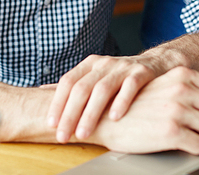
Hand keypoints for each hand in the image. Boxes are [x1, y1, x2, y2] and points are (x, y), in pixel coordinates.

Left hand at [47, 54, 161, 143]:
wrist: (156, 64)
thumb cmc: (120, 77)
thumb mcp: (96, 76)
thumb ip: (74, 84)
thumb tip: (42, 91)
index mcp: (90, 64)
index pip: (68, 81)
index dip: (57, 102)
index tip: (51, 124)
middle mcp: (105, 63)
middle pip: (82, 88)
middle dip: (70, 114)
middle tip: (63, 136)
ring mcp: (124, 67)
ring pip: (103, 88)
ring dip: (91, 113)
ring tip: (83, 133)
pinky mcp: (142, 73)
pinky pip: (130, 86)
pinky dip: (121, 101)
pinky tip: (115, 118)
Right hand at [91, 67, 198, 154]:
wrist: (106, 118)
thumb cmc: (139, 105)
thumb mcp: (166, 87)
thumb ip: (192, 90)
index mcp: (184, 74)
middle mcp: (183, 88)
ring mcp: (178, 109)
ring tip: (198, 138)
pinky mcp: (171, 132)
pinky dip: (197, 149)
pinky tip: (185, 145)